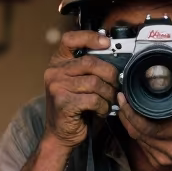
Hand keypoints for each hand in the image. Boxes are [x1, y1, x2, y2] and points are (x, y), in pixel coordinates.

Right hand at [44, 30, 120, 147]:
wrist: (61, 133)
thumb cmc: (75, 106)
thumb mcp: (79, 82)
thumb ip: (90, 68)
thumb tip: (116, 56)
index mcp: (58, 62)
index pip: (70, 39)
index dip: (90, 37)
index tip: (106, 42)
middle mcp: (54, 71)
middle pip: (90, 62)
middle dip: (110, 74)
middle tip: (117, 84)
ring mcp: (57, 86)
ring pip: (95, 83)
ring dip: (108, 94)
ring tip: (109, 100)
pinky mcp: (63, 102)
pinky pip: (93, 99)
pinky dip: (103, 106)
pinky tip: (101, 110)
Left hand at [116, 72, 171, 170]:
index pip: (149, 126)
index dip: (132, 113)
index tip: (125, 98)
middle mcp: (171, 149)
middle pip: (138, 132)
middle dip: (126, 115)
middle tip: (121, 98)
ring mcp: (162, 158)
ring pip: (136, 138)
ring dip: (128, 122)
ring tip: (125, 106)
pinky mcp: (156, 162)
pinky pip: (140, 144)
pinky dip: (136, 131)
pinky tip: (134, 120)